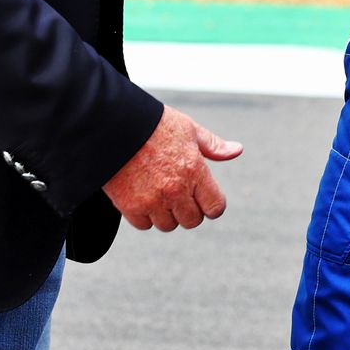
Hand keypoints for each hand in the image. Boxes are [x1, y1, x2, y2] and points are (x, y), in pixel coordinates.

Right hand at [101, 105, 240, 231]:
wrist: (112, 125)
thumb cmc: (154, 124)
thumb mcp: (188, 129)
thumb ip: (213, 145)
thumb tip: (237, 150)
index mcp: (195, 170)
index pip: (215, 207)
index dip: (212, 205)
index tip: (204, 198)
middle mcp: (175, 190)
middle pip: (192, 220)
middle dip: (188, 209)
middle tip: (178, 193)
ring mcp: (152, 200)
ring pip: (168, 225)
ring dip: (165, 213)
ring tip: (158, 192)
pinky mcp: (129, 206)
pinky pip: (144, 224)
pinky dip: (144, 215)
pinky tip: (141, 195)